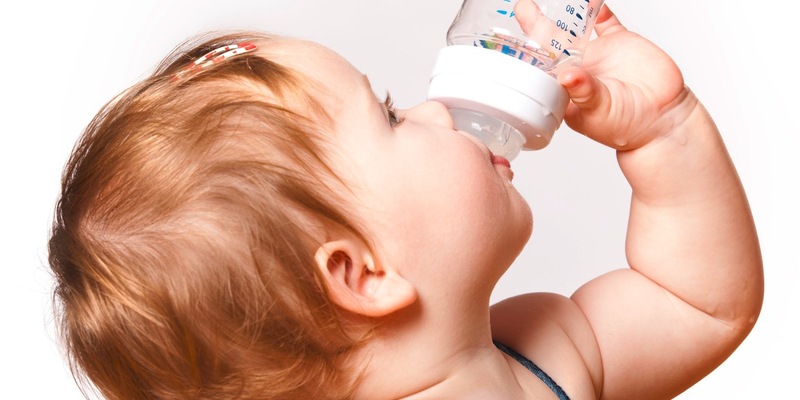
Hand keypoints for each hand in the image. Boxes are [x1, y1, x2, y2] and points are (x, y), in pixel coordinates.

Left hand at [522, 4, 691, 150]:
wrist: (663, 119)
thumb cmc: (625, 126)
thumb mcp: (599, 111)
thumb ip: (584, 92)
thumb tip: (568, 76)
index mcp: (564, 88)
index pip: (541, 67)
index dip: (529, 53)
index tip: (516, 41)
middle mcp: (577, 69)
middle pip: (552, 43)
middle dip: (536, 25)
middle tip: (523, 7)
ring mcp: (597, 55)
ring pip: (575, 29)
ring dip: (565, 13)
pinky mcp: (619, 43)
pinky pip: (605, 21)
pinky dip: (597, 8)